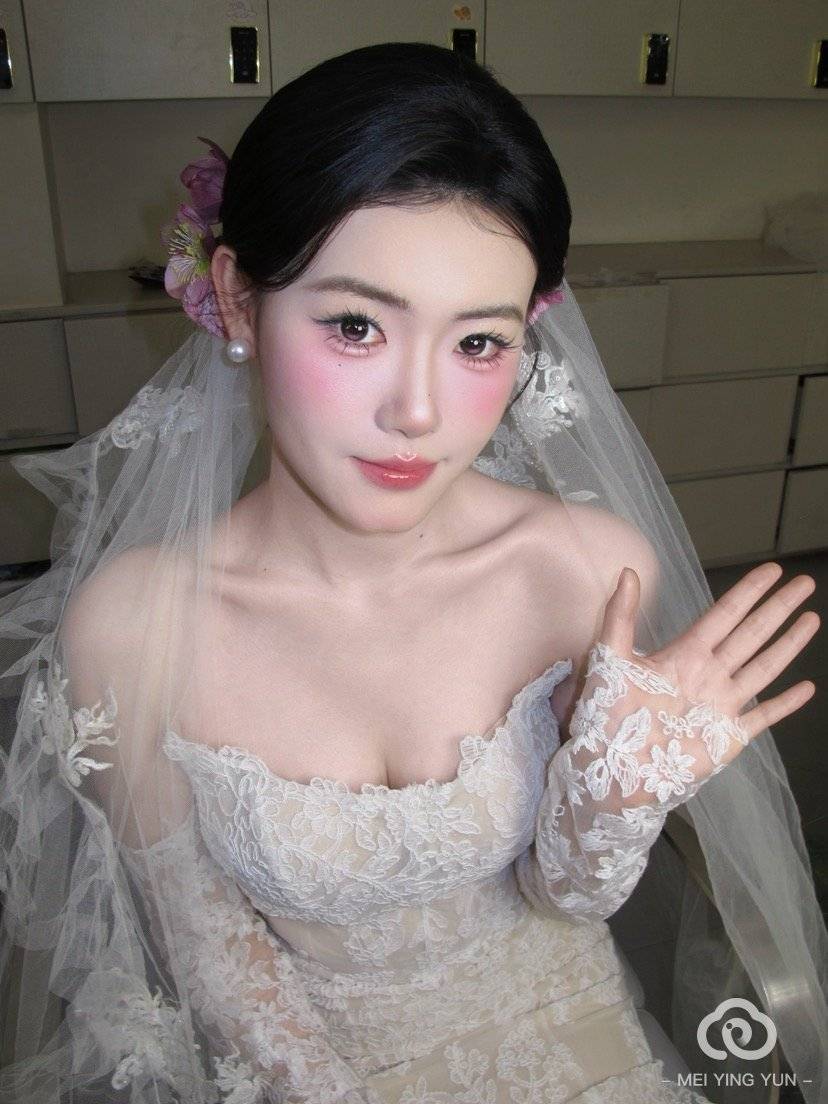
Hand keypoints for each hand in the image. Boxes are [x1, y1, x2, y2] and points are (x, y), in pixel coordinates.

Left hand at [566, 561, 819, 812]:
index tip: (772, 570)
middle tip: (804, 583)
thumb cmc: (607, 713)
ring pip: (763, 667)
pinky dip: (785, 704)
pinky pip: (764, 716)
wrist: (614, 767)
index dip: (748, 592)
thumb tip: (629, 571)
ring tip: (812, 619)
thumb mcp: (610, 658)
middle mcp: (709, 674)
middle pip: (751, 634)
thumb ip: (620, 615)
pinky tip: (806, 689)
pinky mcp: (728, 735)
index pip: (725, 615)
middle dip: (778, 609)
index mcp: (685, 654)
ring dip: (787, 644)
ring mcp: (721, 704)